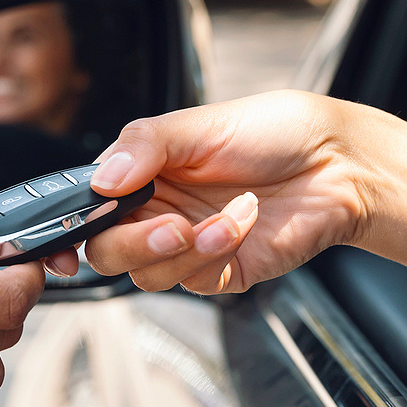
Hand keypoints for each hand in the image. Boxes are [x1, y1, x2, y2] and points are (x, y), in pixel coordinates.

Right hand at [83, 91, 363, 293]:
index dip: (69, 225)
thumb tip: (101, 181)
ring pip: (145, 275)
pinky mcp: (219, 271)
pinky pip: (192, 281)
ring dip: (184, 250)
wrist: (337, 163)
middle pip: (106, 251)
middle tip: (171, 225)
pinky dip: (216, 252)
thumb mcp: (200, 125)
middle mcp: (155, 210)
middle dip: (131, 244)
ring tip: (223, 219)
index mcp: (140, 172)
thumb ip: (143, 148)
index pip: (86, 205)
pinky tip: (243, 220)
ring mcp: (186, 244)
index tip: (69, 238)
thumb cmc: (273, 132)